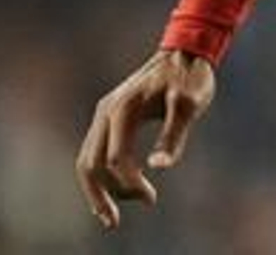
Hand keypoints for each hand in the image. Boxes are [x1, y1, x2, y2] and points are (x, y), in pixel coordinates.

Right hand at [75, 49, 214, 229]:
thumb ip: (173, 136)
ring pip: (87, 159)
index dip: (131, 184)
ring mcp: (104, 114)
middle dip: (100, 195)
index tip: (152, 198)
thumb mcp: (188, 105)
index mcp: (124, 109)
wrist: (183, 53)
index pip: (117, 158)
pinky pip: (94, 151)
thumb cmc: (189, 78)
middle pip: (89, 163)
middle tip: (114, 222)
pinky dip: (97, 175)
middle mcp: (106, 112)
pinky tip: (109, 193)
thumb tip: (159, 168)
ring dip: (96, 189)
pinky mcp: (109, 117)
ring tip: (110, 215)